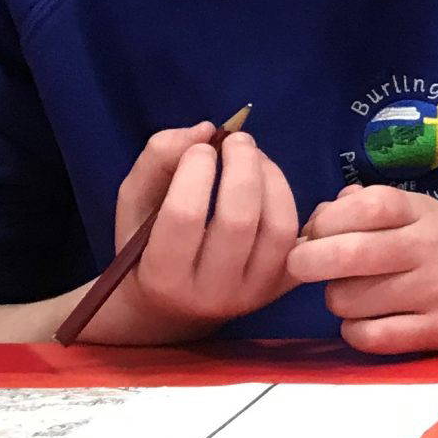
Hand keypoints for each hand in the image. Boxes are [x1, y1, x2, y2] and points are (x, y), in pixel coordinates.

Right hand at [86, 124, 300, 343]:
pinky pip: (303, 238)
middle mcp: (212, 294)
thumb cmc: (146, 247)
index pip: (185, 215)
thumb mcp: (134, 203)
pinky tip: (273, 182)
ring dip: (273, 179)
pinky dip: (297, 203)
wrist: (173, 307)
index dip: (196, 171)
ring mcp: (253, 294)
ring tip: (256, 157)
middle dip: (243, 167)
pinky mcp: (283, 288)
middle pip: (239, 220)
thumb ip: (157, 160)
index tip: (201, 148)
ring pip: (278, 228)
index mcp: (163, 276)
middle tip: (238, 139)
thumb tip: (205, 130)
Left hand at [287, 186, 437, 354]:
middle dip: (306, 263)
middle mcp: (427, 247)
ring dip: (338, 300)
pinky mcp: (436, 331)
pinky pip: (370, 337)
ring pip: (348, 299)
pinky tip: (367, 322)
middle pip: (344, 254)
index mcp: (420, 211)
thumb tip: (314, 221)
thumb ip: (365, 207)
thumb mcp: (417, 212)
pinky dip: (355, 332)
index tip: (316, 235)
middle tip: (305, 268)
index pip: (357, 207)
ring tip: (356, 296)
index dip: (322, 222)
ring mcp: (434, 291)